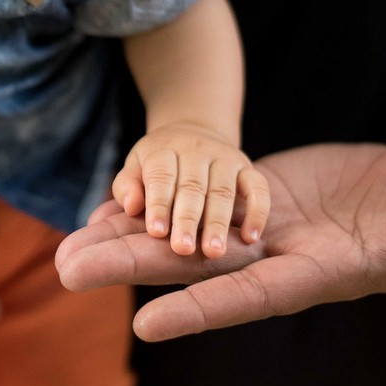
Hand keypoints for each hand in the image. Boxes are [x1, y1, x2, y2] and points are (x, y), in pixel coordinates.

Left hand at [58, 143, 385, 341]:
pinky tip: (107, 203)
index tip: (145, 325)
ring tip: (66, 243)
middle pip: (193, 266)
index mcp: (318, 271)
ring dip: (124, 238)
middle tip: (65, 269)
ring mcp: (259, 227)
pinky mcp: (252, 197)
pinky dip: (152, 205)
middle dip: (131, 266)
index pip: (253, 295)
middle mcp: (275, 255)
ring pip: (182, 235)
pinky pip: (193, 202)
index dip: (202, 309)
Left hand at [111, 123, 269, 256]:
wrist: (194, 133)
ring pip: (223, 191)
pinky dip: (257, 211)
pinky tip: (251, 237)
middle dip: (187, 219)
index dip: (159, 203)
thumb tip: (132, 207)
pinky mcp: (247, 168)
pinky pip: (258, 187)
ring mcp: (225, 158)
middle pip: (192, 186)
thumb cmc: (159, 164)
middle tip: (182, 250)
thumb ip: (128, 187)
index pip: (161, 176)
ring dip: (218, 222)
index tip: (156, 232)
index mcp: (164, 150)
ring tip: (213, 252)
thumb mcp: (135, 167)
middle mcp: (196, 151)